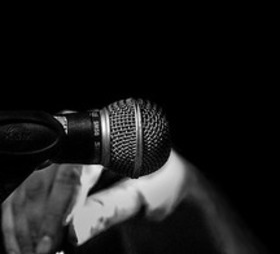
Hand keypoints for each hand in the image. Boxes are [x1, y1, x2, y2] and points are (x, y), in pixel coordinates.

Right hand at [2, 150, 187, 253]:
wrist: (161, 185)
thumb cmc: (160, 185)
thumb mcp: (145, 197)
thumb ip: (110, 210)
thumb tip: (73, 232)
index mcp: (106, 138)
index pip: (72, 172)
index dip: (59, 208)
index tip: (54, 240)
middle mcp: (77, 142)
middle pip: (42, 183)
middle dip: (39, 224)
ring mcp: (58, 157)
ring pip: (26, 193)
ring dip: (25, 229)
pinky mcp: (46, 176)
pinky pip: (20, 200)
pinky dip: (18, 227)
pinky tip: (25, 247)